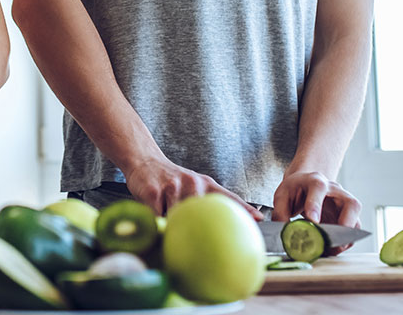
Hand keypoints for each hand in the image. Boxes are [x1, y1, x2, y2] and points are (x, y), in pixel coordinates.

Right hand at [123, 156, 262, 217]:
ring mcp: (173, 187)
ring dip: (175, 225)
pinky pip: (159, 217)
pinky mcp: (154, 192)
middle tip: (200, 240)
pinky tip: (157, 223)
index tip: (258, 219)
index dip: (244, 208)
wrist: (144, 161)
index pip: (228, 197)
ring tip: (172, 226)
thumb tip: (222, 226)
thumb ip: (206, 202)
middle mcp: (192, 183)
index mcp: (205, 184)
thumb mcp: (193, 185)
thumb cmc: (170, 180)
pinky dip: (159, 224)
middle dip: (199, 227)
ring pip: (178, 216)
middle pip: (200, 213)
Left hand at [272, 171, 361, 254]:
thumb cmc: (296, 190)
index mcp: (315, 181)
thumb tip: (285, 232)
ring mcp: (345, 205)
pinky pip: (353, 233)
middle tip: (331, 238)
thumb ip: (280, 212)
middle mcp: (336, 192)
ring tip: (330, 249)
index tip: (312, 220)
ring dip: (345, 239)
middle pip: (351, 204)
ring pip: (356, 221)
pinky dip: (344, 243)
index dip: (316, 204)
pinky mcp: (349, 218)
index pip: (318, 188)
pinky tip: (331, 249)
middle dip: (344, 223)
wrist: (306, 185)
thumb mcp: (282, 195)